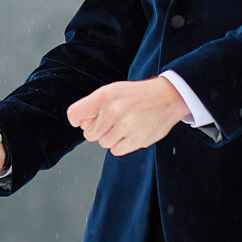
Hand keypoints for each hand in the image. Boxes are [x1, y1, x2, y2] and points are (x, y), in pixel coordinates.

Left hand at [67, 78, 187, 154]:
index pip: (74, 114)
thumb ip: (94, 106)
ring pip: (103, 143)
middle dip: (98, 131)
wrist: (167, 97)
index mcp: (104, 95)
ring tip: (124, 126)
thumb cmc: (136, 96)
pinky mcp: (136, 139)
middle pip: (89, 134)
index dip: (77, 121)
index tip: (85, 122)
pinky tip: (131, 133)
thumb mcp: (113, 91)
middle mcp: (113, 110)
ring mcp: (125, 125)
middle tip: (113, 122)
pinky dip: (121, 145)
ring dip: (111, 138)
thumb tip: (82, 126)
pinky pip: (116, 151)